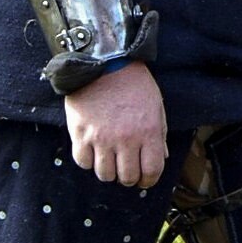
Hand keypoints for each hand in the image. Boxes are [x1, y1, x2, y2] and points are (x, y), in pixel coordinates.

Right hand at [64, 62, 167, 188]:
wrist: (103, 62)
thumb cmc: (133, 83)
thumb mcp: (155, 105)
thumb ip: (159, 135)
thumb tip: (160, 159)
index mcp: (148, 132)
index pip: (152, 172)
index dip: (148, 180)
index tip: (144, 179)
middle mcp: (126, 139)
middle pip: (127, 178)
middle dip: (128, 178)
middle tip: (125, 169)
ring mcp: (101, 138)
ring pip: (104, 175)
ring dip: (108, 171)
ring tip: (109, 159)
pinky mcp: (80, 133)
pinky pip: (83, 162)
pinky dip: (88, 160)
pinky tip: (93, 150)